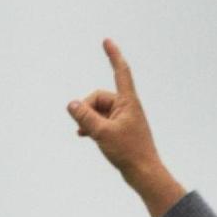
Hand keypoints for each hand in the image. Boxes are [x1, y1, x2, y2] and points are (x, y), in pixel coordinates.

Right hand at [67, 39, 184, 216]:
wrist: (145, 174)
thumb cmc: (129, 153)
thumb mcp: (102, 133)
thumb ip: (85, 117)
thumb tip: (71, 104)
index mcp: (127, 102)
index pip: (120, 72)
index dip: (113, 56)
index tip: (107, 41)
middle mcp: (127, 107)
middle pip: (99, 98)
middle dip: (87, 108)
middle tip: (81, 125)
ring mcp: (125, 119)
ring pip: (100, 111)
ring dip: (88, 119)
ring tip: (81, 132)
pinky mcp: (122, 130)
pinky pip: (104, 121)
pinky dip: (93, 125)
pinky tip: (83, 134)